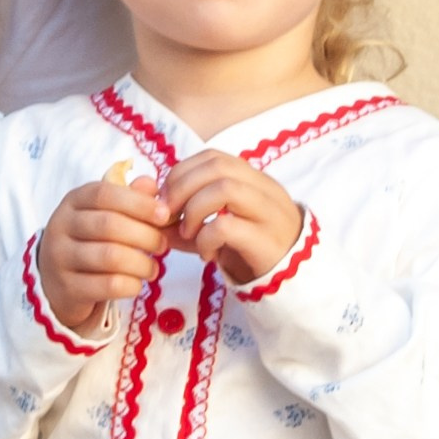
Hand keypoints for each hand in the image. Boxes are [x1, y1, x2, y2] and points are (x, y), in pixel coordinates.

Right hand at [38, 175, 172, 335]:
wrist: (56, 282)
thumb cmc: (88, 242)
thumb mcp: (103, 214)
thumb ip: (128, 198)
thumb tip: (151, 185)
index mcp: (73, 202)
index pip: (104, 194)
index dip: (138, 203)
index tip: (164, 215)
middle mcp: (61, 226)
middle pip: (109, 225)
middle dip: (145, 235)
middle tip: (162, 245)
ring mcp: (60, 259)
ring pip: (111, 257)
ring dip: (142, 263)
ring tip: (153, 268)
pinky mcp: (68, 288)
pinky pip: (108, 285)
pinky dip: (131, 284)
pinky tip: (137, 283)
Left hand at [159, 151, 303, 288]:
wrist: (290, 281)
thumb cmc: (248, 250)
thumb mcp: (213, 230)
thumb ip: (183, 217)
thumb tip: (148, 207)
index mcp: (253, 180)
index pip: (214, 157)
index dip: (183, 173)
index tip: (166, 199)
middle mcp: (265, 190)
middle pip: (218, 167)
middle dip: (182, 187)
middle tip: (168, 215)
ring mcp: (269, 214)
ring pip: (226, 189)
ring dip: (194, 210)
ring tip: (187, 233)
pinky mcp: (267, 242)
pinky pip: (228, 226)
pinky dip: (206, 239)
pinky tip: (206, 255)